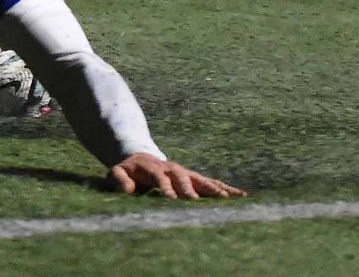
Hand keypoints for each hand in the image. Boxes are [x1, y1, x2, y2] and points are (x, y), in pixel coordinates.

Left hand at [102, 152, 244, 199]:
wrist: (140, 157)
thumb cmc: (128, 170)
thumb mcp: (117, 172)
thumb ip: (119, 179)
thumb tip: (128, 189)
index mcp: (154, 168)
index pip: (160, 178)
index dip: (165, 188)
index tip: (171, 199)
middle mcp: (172, 169)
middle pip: (183, 178)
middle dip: (190, 189)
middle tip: (196, 201)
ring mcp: (185, 173)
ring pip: (201, 180)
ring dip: (212, 189)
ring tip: (226, 199)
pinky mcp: (194, 178)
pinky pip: (211, 183)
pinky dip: (225, 188)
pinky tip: (240, 195)